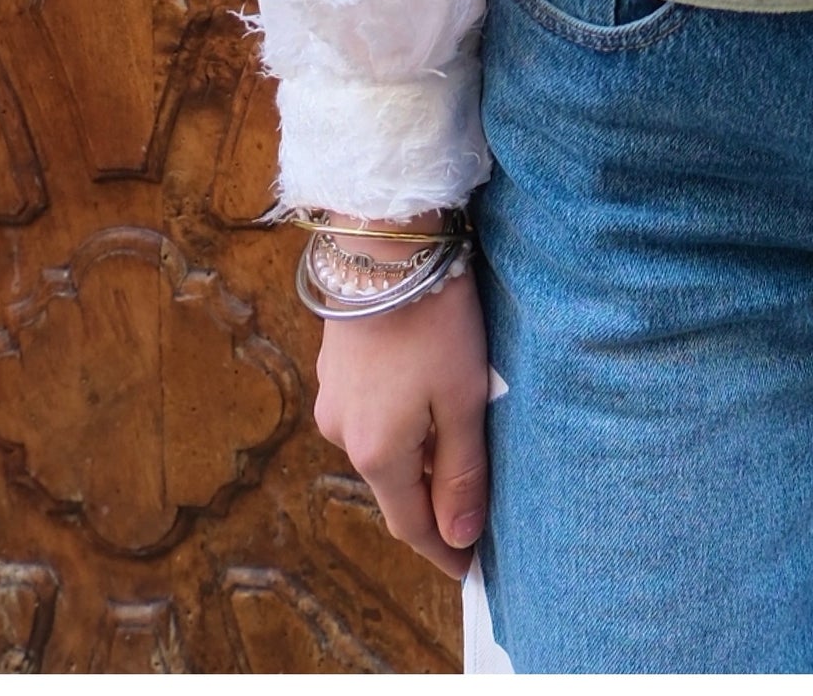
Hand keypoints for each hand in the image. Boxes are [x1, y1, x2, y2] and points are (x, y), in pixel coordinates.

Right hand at [311, 248, 490, 578]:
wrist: (382, 244)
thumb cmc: (432, 321)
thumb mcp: (462, 399)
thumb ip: (461, 471)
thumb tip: (459, 537)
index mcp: (377, 453)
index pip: (411, 524)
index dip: (443, 550)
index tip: (471, 568)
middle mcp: (343, 434)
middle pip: (396, 486)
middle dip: (434, 500)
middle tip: (478, 505)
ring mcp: (333, 398)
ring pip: (383, 446)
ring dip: (418, 454)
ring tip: (461, 443)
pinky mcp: (336, 366)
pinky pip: (372, 412)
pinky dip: (401, 419)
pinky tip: (429, 395)